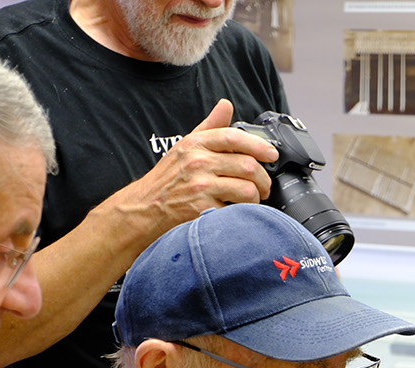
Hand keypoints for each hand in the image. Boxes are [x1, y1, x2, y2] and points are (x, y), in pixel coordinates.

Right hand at [110, 99, 278, 240]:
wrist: (143, 209)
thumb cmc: (166, 179)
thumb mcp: (185, 147)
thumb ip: (209, 127)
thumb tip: (225, 105)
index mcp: (196, 144)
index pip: (234, 137)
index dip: (259, 146)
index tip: (272, 154)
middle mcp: (198, 162)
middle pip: (248, 166)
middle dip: (263, 179)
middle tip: (264, 187)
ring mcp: (200, 186)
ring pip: (247, 190)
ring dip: (256, 198)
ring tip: (253, 201)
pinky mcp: (201, 209)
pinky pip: (235, 210)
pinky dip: (240, 214)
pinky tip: (236, 213)